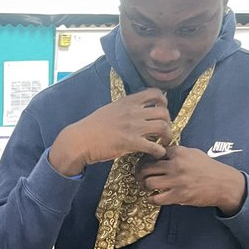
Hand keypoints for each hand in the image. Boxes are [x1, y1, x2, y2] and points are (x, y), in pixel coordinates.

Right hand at [49, 89, 171, 176]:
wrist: (80, 140)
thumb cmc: (91, 127)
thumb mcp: (110, 109)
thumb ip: (124, 107)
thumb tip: (134, 108)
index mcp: (128, 102)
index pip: (155, 93)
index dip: (163, 102)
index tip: (161, 111)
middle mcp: (133, 112)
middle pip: (163, 112)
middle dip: (168, 123)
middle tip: (163, 132)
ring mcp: (133, 127)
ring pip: (163, 127)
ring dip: (168, 136)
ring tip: (163, 143)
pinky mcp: (130, 143)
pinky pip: (154, 146)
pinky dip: (160, 151)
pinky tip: (157, 154)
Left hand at [135, 146, 246, 214]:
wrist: (224, 183)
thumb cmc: (208, 168)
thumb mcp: (193, 153)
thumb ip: (176, 153)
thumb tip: (158, 153)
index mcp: (179, 152)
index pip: (153, 153)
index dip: (146, 159)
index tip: (145, 164)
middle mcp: (176, 165)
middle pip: (146, 168)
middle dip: (139, 173)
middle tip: (140, 176)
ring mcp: (177, 181)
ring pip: (148, 182)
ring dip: (144, 186)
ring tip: (146, 187)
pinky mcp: (179, 195)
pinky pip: (156, 198)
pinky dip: (151, 199)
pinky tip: (153, 198)